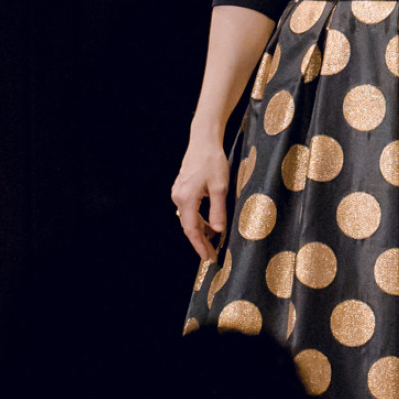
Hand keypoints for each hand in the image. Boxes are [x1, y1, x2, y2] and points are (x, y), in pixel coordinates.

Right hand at [171, 139, 232, 261]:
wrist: (203, 141)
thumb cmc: (213, 161)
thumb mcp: (220, 187)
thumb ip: (218, 211)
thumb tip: (218, 231)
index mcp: (186, 198)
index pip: (192, 230)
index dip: (200, 246)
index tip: (209, 258)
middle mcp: (178, 197)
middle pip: (189, 226)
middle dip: (201, 241)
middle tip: (213, 254)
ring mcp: (178, 192)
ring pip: (189, 218)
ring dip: (201, 230)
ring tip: (214, 241)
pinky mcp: (182, 188)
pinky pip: (189, 210)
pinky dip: (199, 219)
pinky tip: (210, 223)